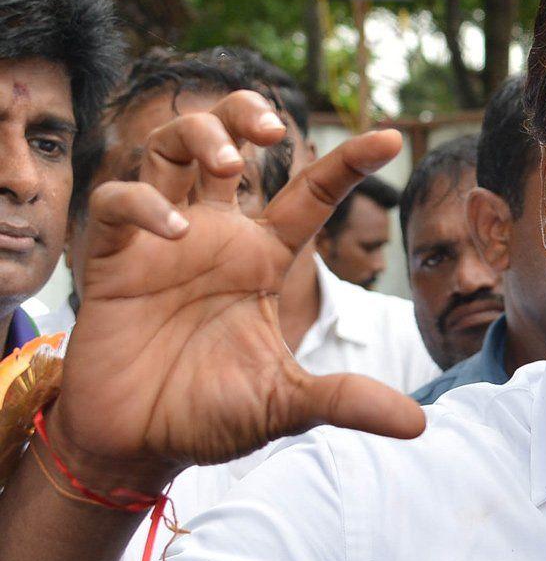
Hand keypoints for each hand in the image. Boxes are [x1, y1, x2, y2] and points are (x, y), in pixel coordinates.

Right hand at [46, 91, 424, 490]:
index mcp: (262, 258)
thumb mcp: (288, 404)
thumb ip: (348, 400)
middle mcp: (216, 237)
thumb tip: (419, 424)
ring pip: (169, 149)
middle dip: (244, 115)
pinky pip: (119, 201)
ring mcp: (161, 242)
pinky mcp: (112, 260)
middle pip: (228, 142)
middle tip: (271, 129)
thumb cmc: (210, 415)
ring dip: (198, 137)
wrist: (138, 445)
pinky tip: (176, 228)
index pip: (310, 194)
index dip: (349, 162)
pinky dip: (145, 202)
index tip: (393, 139)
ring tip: (228, 166)